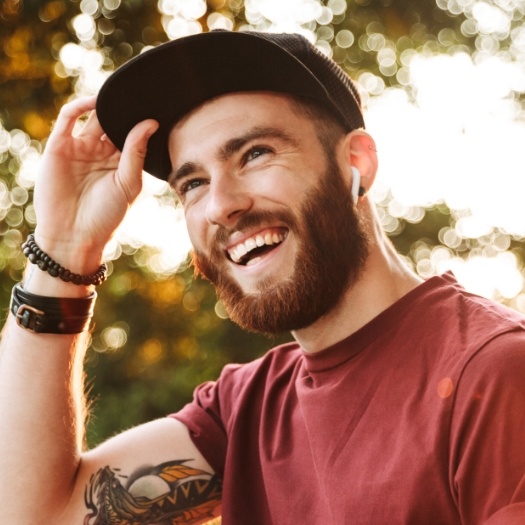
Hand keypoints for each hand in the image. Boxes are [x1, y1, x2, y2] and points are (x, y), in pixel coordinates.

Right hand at [33, 96, 158, 270]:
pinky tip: (97, 102)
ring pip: (94, 116)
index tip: (157, 105)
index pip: (131, 133)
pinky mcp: (59, 146)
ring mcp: (79, 148)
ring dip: (105, 104)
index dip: (141, 120)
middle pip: (113, 121)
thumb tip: (151, 123)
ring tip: (121, 92)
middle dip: (125, 108)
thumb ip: (136, 152)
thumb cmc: (106, 216)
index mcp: (119, 162)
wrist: (74, 236)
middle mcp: (99, 152)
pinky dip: (81, 106)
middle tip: (141, 92)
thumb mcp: (128, 183)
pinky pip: (68, 118)